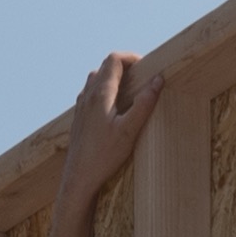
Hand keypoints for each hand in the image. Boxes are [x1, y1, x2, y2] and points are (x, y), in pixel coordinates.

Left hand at [58, 49, 159, 190]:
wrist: (78, 179)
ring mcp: (80, 107)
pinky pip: (89, 94)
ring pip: (95, 79)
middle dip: (124, 66)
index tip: (146, 65)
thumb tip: (157, 80)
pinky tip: (113, 107)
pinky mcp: (78, 119)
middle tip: (141, 76)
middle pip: (104, 67)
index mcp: (100, 95)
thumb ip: (144, 104)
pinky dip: (103, 90)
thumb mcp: (129, 131)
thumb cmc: (103, 157)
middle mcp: (87, 96)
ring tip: (129, 89)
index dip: (131, 57)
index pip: (114, 60)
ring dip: (112, 77)